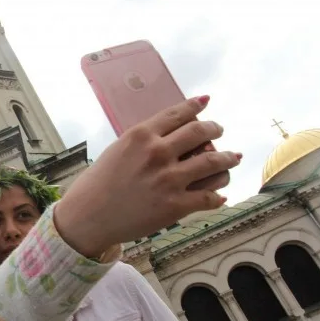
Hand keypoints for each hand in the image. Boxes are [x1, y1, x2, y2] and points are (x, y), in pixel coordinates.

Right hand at [54, 96, 241, 257]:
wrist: (87, 218)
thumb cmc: (96, 185)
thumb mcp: (117, 151)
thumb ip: (143, 142)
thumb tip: (168, 138)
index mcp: (141, 136)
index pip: (178, 114)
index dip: (195, 106)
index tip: (205, 102)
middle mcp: (158, 153)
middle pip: (201, 132)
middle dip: (215, 129)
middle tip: (218, 131)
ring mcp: (169, 179)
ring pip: (214, 162)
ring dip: (228, 159)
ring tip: (232, 158)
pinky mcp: (176, 205)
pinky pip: (210, 197)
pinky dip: (218, 195)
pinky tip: (219, 195)